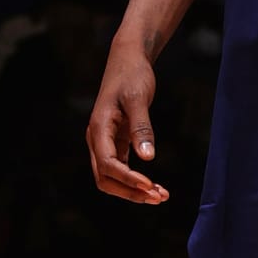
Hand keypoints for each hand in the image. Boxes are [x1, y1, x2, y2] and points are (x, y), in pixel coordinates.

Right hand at [86, 40, 169, 203]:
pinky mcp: (115, 141)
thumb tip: (148, 158)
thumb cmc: (132, 76)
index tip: (151, 185)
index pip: (108, 164)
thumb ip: (141, 129)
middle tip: (159, 197)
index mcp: (98, 129)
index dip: (128, 179)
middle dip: (130, 192)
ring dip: (133, 190)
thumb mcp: (138, 99)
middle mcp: (97, 139)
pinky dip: (135, 180)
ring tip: (161, 195)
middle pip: (105, 178)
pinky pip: (120, 168)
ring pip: (111, 177)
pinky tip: (154, 185)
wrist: (128, 59)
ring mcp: (105, 142)